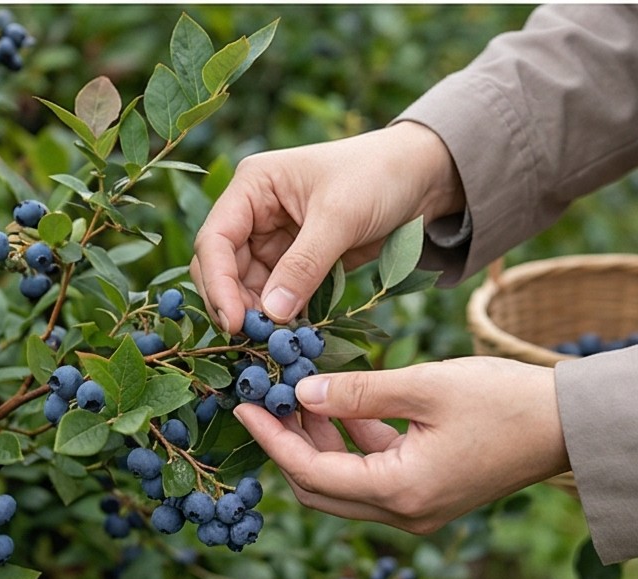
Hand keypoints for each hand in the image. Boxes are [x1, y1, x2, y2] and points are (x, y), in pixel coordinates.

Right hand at [190, 121, 463, 332]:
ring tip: (277, 343)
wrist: (422, 177)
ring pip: (248, 287)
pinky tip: (292, 336)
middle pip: (224, 268)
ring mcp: (274, 240)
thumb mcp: (340, 217)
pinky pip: (278, 295)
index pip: (216, 240)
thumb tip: (273, 314)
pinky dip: (282, 316)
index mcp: (253, 187)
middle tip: (255, 341)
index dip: (218, 283)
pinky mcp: (297, 262)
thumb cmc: (378, 176)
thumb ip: (304, 265)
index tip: (234, 322)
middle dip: (235, 304)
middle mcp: (254, 213)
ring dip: (259, 316)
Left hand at [232, 357, 570, 533]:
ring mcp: (418, 509)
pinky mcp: (430, 495)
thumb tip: (301, 393)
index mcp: (400, 492)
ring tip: (300, 393)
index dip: (270, 438)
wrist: (569, 425)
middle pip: (319, 489)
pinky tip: (343, 406)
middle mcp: (404, 514)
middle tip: (266, 398)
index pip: (309, 473)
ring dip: (318, 444)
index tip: (241, 404)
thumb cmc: (504, 400)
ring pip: (344, 484)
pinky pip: (373, 477)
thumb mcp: (425, 386)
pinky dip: (351, 446)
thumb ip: (358, 393)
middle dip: (287, 445)